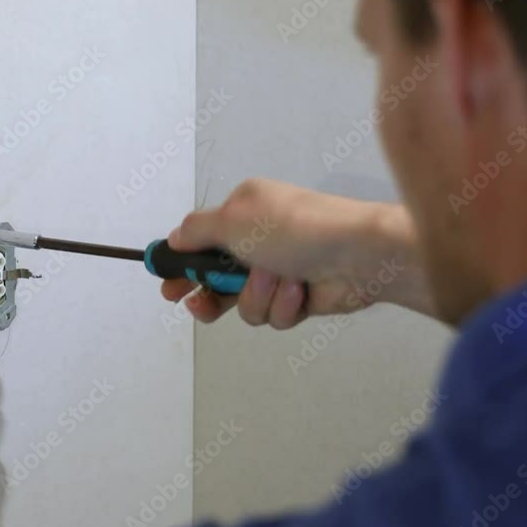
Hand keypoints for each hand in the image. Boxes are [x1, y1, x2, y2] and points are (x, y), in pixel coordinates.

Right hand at [161, 178, 431, 328]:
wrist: (358, 254)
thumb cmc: (292, 228)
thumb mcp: (233, 220)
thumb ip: (196, 231)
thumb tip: (175, 237)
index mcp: (244, 212)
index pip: (201, 241)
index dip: (182, 266)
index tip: (168, 287)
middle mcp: (259, 241)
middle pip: (218, 278)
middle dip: (211, 294)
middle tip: (200, 306)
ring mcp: (280, 272)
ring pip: (244, 302)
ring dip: (258, 295)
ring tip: (280, 280)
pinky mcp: (299, 299)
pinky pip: (274, 315)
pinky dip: (284, 305)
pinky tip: (301, 291)